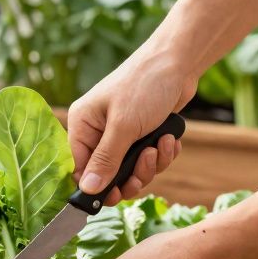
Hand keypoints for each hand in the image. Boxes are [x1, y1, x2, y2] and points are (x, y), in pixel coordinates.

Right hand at [69, 57, 194, 204]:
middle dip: (130, 176)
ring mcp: (121, 133)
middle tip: (144, 169)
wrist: (180, 62)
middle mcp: (98, 130)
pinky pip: (148, 159)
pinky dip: (162, 154)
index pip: (78, 167)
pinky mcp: (142, 134)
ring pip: (130, 170)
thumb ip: (106, 161)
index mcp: (82, 124)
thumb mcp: (124, 127)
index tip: (114, 196)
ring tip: (161, 145)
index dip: (95, 186)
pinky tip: (169, 139)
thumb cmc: (145, 85)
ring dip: (150, 164)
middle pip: (107, 174)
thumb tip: (88, 190)